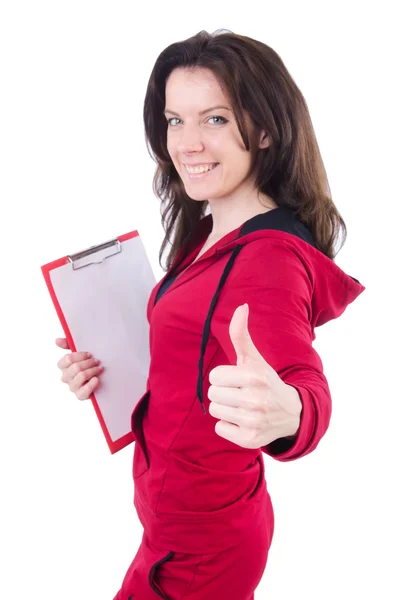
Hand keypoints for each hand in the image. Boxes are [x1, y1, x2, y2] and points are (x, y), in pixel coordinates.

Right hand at [55, 338, 103, 400]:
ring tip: (100, 368)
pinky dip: (91, 385)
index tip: (90, 354)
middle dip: (88, 363)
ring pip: (81, 376)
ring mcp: (73, 387)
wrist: (104, 377)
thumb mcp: (81, 353)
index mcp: (64, 366)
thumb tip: (57, 340)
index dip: (80, 356)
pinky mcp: (81, 395)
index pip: (67, 360)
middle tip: (97, 361)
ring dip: (92, 371)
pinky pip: (83, 392)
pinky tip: (97, 379)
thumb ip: (69, 344)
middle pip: (75, 367)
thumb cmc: (89, 363)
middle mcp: (66, 377)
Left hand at [208, 304, 301, 448]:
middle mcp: (256, 399)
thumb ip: (241, 334)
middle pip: (213, 394)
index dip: (223, 377)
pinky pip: (220, 428)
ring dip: (225, 409)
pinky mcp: (251, 440)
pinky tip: (244, 421)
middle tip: (241, 394)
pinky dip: (229, 426)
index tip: (238, 380)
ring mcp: (254, 421)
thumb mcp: (254, 358)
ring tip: (242, 407)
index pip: (214, 376)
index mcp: (255, 376)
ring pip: (215, 411)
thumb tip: (241, 306)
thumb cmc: (265, 381)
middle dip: (224, 392)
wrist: (291, 413)